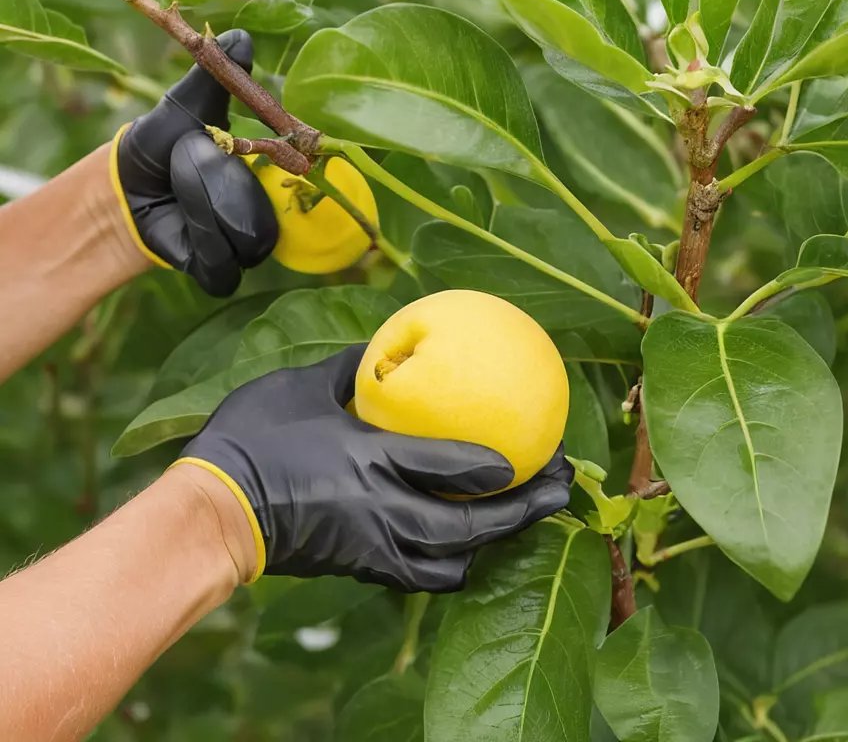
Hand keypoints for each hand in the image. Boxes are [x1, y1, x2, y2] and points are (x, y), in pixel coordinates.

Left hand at [113, 29, 277, 296]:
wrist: (124, 185)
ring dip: (206, 208)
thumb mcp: (189, 104)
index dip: (280, 165)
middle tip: (192, 156)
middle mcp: (270, 215)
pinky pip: (223, 267)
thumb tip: (241, 36)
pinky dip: (200, 241)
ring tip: (181, 182)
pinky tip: (180, 220)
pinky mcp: (218, 271)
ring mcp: (246, 247)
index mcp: (275, 176)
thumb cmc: (163, 142)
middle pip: (271, 216)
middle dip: (223, 185)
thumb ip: (218, 75)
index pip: (302, 181)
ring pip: (248, 243)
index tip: (242, 142)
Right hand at [175, 346, 572, 590]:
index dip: (506, 467)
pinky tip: (468, 546)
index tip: (542, 453)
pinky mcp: (362, 569)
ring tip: (524, 518)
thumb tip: (388, 346)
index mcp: (370, 460)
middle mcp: (382, 511)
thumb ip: (354, 368)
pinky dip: (454, 564)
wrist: (210, 515)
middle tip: (561, 490)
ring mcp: (373, 548)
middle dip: (524, 512)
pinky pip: (422, 577)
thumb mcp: (303, 385)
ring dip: (496, 542)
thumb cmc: (253, 438)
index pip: (455, 469)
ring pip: (454, 561)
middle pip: (472, 526)